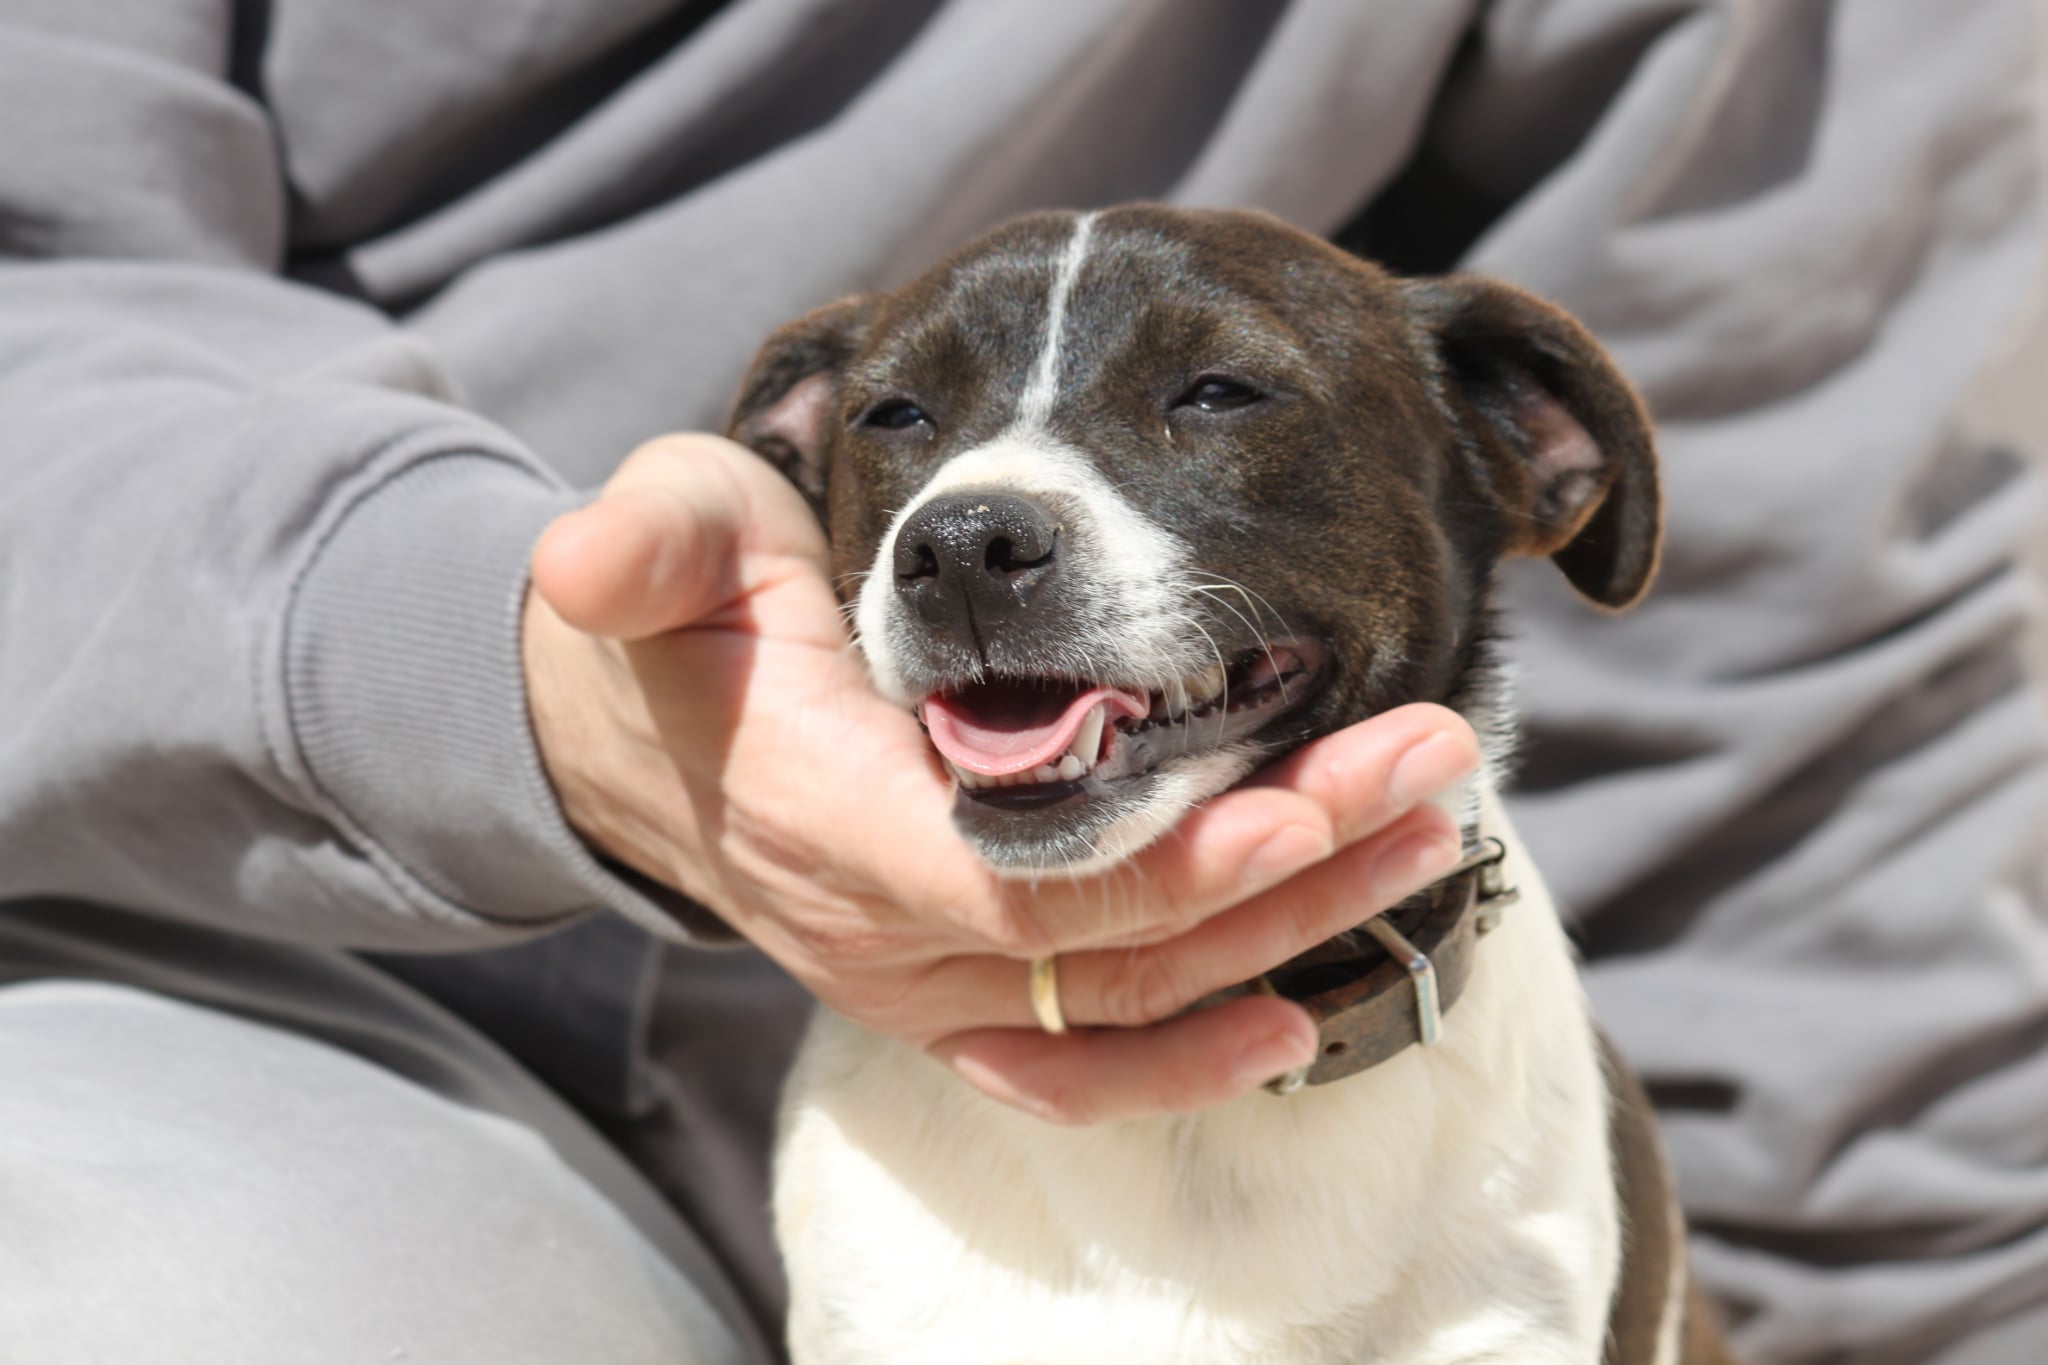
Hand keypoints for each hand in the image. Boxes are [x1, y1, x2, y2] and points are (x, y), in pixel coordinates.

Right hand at [524, 434, 1479, 1123]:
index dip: (1174, 858)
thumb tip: (586, 559)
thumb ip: (644, 542)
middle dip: (1293, 868)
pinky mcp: (956, 997)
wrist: (639, 739)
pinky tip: (1304, 1011)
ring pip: (1129, 1010)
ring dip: (1288, 938)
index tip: (1317, 798)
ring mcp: (923, 986)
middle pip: (1118, 952)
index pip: (1026, 883)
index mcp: (831, 824)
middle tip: (1432, 766)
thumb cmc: (689, 622)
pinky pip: (1082, 1069)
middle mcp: (884, 937)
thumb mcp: (665, 542)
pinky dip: (1193, 1061)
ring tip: (1423, 837)